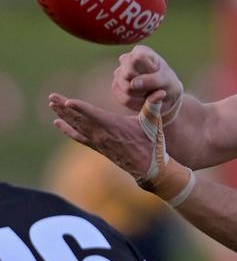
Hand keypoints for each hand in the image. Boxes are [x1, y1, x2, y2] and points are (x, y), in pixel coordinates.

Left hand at [49, 91, 195, 206]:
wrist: (149, 167)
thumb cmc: (153, 143)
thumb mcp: (154, 123)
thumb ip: (154, 105)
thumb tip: (162, 92)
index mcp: (116, 127)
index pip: (94, 116)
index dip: (80, 108)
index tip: (66, 101)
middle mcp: (103, 135)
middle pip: (79, 119)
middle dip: (64, 108)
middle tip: (51, 97)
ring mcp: (99, 142)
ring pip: (77, 127)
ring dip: (64, 115)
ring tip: (51, 105)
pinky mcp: (98, 147)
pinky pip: (79, 137)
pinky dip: (68, 130)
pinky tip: (58, 124)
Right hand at [112, 45, 182, 114]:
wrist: (166, 97)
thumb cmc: (167, 84)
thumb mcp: (166, 80)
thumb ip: (152, 80)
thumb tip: (133, 84)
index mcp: (141, 52)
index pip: (136, 60)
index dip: (146, 72)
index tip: (156, 75)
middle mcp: (127, 60)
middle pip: (127, 74)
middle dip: (142, 85)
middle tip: (153, 87)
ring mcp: (119, 73)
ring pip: (125, 88)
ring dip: (141, 96)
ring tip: (149, 93)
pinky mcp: (116, 87)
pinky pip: (123, 99)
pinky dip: (136, 103)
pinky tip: (143, 98)